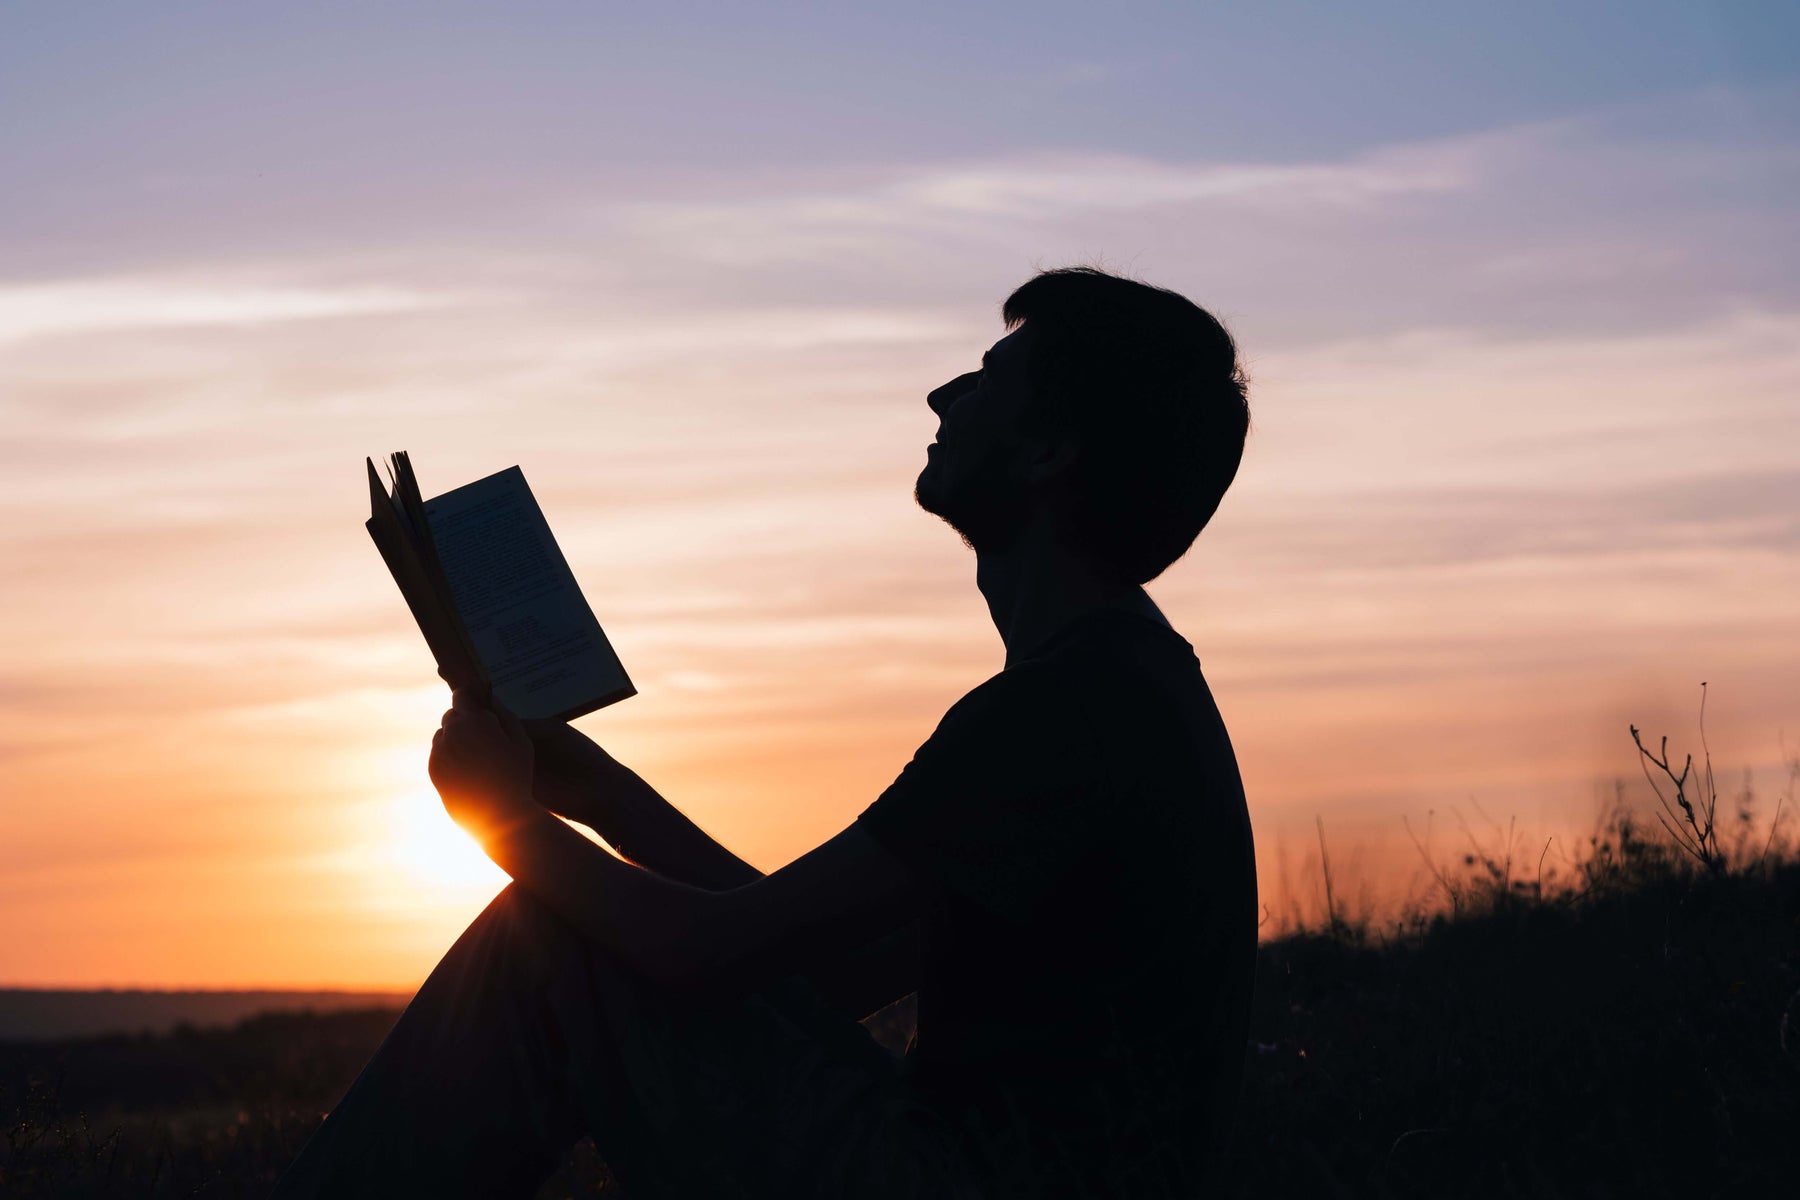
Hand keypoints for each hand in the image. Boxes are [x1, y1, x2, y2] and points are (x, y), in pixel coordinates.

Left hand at [429, 690, 535, 841]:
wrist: (498, 816)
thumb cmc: (516, 776)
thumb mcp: (521, 741)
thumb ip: (506, 715)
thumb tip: (492, 700)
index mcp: (473, 722)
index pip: (461, 696)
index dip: (470, 698)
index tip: (477, 705)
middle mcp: (451, 733)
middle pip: (451, 715)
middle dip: (464, 720)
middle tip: (483, 736)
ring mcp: (439, 752)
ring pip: (443, 734)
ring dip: (455, 738)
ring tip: (476, 756)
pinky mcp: (433, 770)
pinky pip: (438, 753)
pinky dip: (449, 755)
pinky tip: (467, 769)